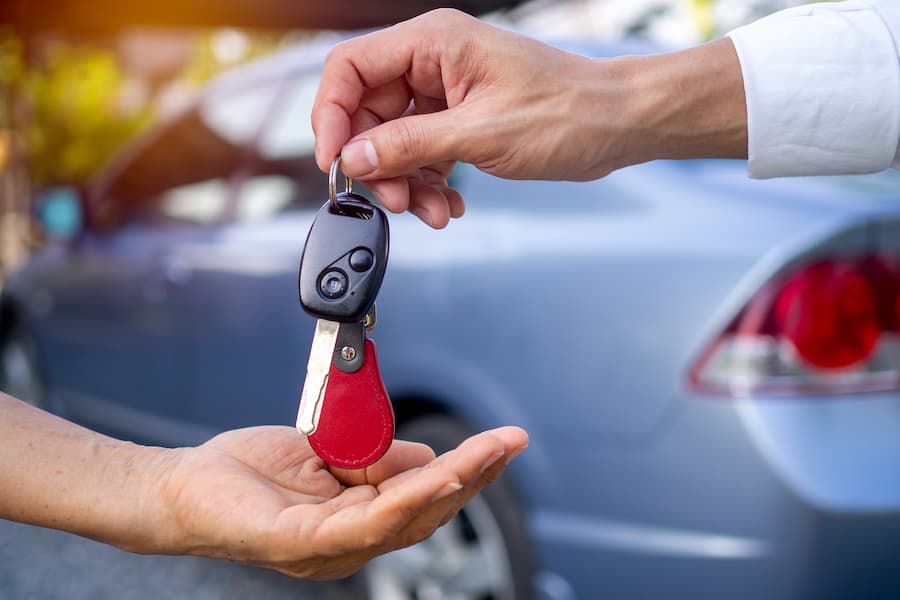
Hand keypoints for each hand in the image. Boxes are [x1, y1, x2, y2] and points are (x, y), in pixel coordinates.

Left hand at [152, 425, 527, 579]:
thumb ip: (378, 456)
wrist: (182, 487)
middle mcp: (352, 543)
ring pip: (403, 520)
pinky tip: (433, 476)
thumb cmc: (250, 474)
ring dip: (449, 485)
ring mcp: (328, 550)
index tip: (502, 444)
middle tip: (511, 443)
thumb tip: (429, 454)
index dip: (468, 473)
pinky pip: (361, 525)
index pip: (425, 499)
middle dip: (474, 476)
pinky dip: (402, 500)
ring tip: (483, 457)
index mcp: (359, 520)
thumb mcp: (329, 452)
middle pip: (427, 513)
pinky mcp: (302, 544)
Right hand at [312, 9, 745, 226]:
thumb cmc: (568, 113)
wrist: (616, 126)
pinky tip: (450, 203)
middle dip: (380, 164)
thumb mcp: (481, 134)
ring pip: (396, 140)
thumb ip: (410, 145)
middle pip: (369, 113)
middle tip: (396, 201)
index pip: (351, 69)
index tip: (337, 163)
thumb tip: (356, 157)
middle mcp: (434, 62)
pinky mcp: (461, 119)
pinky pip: (424, 153)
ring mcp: (447, 92)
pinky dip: (430, 182)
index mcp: (433, 43)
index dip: (332, 116)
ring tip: (434, 211)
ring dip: (408, 182)